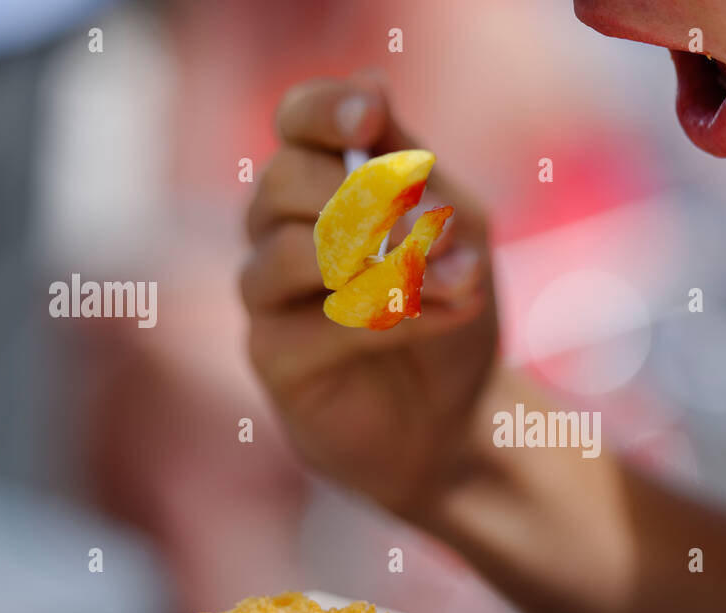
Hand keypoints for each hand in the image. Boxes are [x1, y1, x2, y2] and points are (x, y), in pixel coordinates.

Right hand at [241, 73, 497, 517]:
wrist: (453, 418)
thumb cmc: (445, 310)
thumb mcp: (452, 225)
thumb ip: (411, 164)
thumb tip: (370, 81)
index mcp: (319, 183)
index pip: (295, 122)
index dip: (324, 110)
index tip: (372, 117)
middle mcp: (276, 230)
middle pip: (284, 182)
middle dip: (368, 200)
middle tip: (441, 232)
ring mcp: (265, 296)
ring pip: (290, 252)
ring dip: (387, 265)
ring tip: (459, 283)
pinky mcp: (272, 358)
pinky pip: (318, 324)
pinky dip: (392, 317)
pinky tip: (446, 316)